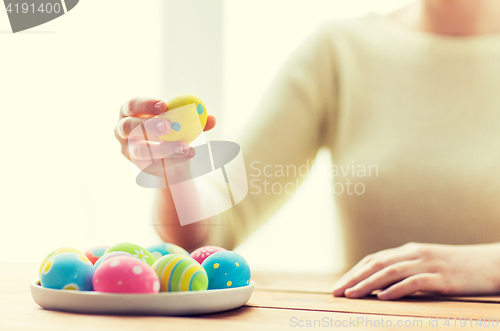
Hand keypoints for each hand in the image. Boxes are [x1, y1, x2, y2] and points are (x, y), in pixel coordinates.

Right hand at [114, 98, 215, 176]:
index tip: (164, 105)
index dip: (146, 104)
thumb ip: (196, 119)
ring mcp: (128, 149)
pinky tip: (187, 154)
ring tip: (184, 146)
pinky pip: (152, 164)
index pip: (132, 105)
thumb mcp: (183, 121)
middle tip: (169, 126)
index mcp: (130, 112)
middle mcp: (122, 130)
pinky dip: (171, 159)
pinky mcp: (137, 165)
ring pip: (141, 150)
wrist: (172, 157)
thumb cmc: (174, 130)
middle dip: (149, 125)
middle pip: (129, 126)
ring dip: (163, 148)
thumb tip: (211, 119)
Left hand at [331, 242, 499, 299]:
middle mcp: (415, 254)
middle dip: (354, 278)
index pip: (374, 260)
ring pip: (391, 272)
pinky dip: (397, 289)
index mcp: (409, 251)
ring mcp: (428, 264)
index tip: (339, 285)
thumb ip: (406, 271)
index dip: (354, 272)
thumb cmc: (457, 268)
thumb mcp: (428, 266)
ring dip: (368, 284)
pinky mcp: (442, 277)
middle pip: (377, 264)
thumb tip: (380, 288)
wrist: (491, 264)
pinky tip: (383, 297)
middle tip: (336, 292)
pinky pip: (415, 282)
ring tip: (352, 294)